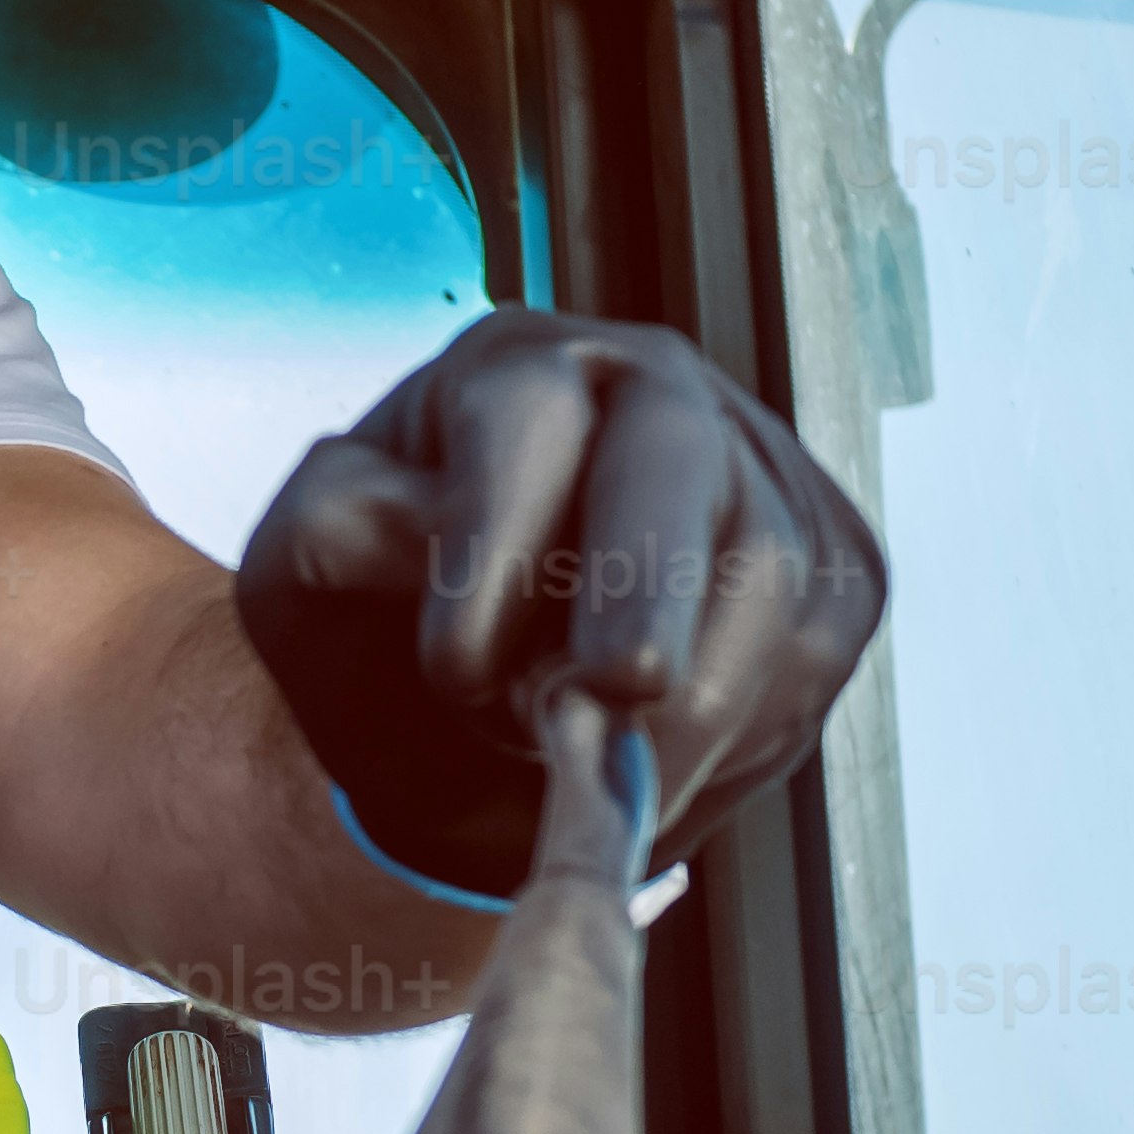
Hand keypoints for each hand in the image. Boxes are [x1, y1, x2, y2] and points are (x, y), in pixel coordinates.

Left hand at [232, 311, 877, 898]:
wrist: (469, 702)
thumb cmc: (385, 621)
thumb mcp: (301, 578)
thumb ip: (332, 533)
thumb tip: (415, 529)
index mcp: (516, 370)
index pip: (529, 418)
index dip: (496, 542)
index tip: (455, 669)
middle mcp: (652, 392)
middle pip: (677, 459)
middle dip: (648, 580)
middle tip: (618, 685)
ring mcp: (758, 470)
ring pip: (768, 567)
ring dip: (680, 693)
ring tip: (593, 763)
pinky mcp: (832, 566)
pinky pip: (816, 647)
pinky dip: (741, 728)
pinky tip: (666, 761)